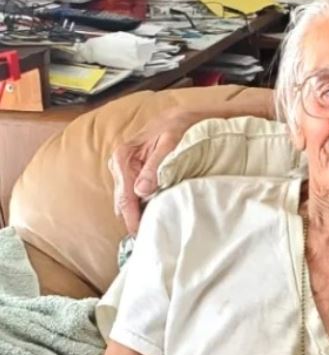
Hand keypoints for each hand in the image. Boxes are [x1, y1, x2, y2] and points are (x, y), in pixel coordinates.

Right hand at [110, 108, 197, 233]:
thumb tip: (142, 191)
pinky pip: (134, 194)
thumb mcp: (171, 143)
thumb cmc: (178, 126)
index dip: (132, 217)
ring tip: (151, 231)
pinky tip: (151, 215)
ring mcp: (125, 169)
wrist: (183, 116)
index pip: (125, 196)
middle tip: (148, 238)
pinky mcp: (134, 172)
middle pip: (123, 201)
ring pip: (127, 199)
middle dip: (133, 219)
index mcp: (123, 156)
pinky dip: (141, 205)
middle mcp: (119, 164)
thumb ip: (156, 167)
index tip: (140, 234)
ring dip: (138, 213)